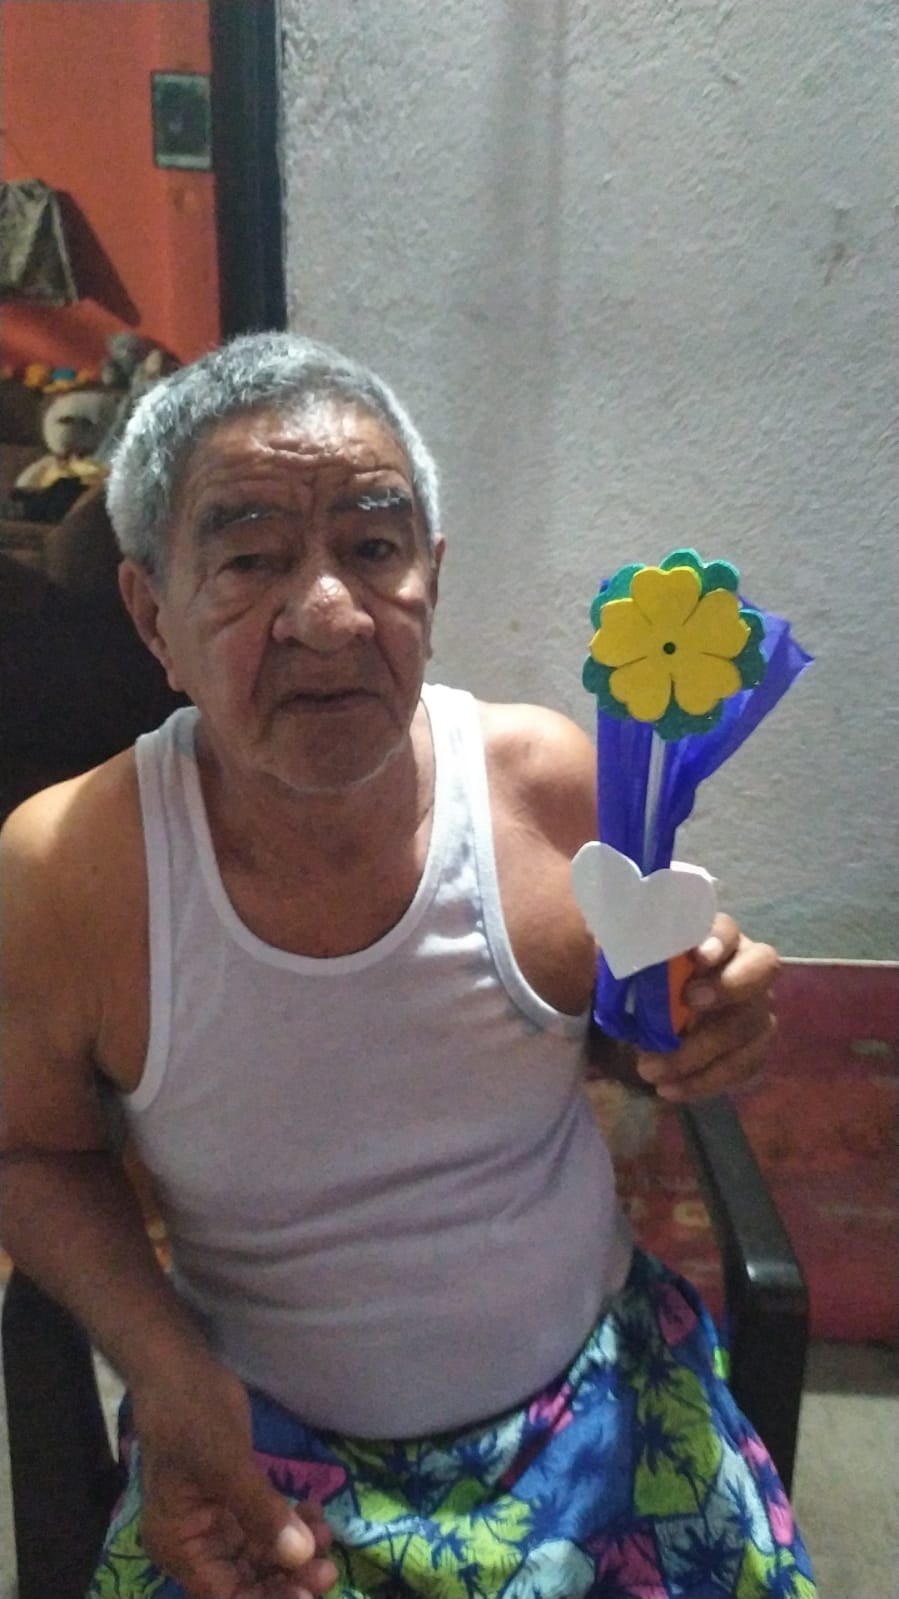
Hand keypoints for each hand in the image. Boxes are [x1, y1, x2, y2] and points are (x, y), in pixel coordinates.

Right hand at [133, 1354, 337, 1598]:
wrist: (180, 1368)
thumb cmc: (191, 1416)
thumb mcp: (225, 1464)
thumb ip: (261, 1512)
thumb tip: (301, 1557)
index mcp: (179, 1545)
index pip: (223, 1594)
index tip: (306, 1594)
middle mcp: (194, 1542)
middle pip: (245, 1581)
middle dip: (286, 1579)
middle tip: (328, 1569)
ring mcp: (215, 1521)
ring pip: (261, 1556)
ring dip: (295, 1552)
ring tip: (326, 1534)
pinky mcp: (233, 1499)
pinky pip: (266, 1526)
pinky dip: (291, 1524)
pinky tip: (316, 1512)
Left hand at [635, 914, 778, 1102]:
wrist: (640, 1029)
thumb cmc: (635, 984)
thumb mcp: (622, 963)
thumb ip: (623, 950)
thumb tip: (611, 943)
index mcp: (712, 938)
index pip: (728, 927)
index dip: (719, 940)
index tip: (696, 958)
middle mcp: (745, 966)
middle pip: (763, 968)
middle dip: (728, 987)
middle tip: (690, 1005)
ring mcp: (756, 1008)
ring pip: (751, 1024)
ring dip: (702, 1051)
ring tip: (652, 1070)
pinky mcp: (755, 1047)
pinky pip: (745, 1065)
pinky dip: (707, 1081)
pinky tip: (672, 1089)